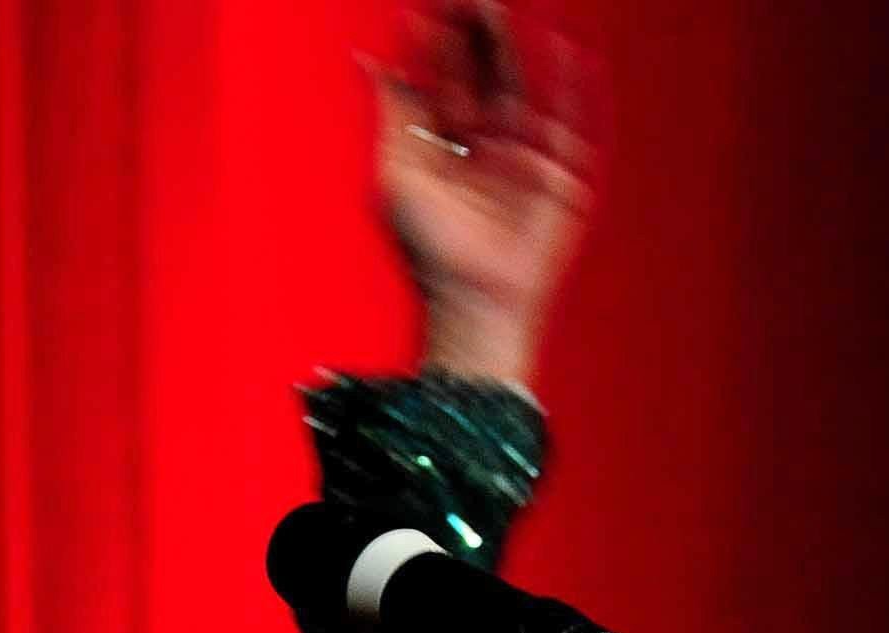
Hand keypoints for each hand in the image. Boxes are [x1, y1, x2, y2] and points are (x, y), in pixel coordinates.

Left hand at [365, 3, 597, 385]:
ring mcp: (521, 151)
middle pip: (481, 72)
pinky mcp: (557, 168)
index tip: (425, 10)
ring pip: (518, 84)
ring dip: (511, 45)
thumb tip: (368, 63)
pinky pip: (568, 117)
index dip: (435, 44)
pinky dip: (570, 84)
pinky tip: (565, 50)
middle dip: (474, 33)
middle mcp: (483, 141)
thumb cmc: (433, 251)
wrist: (476, 298)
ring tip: (499, 7)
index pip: (441, 78)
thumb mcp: (399, 177)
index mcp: (443, 143)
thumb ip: (393, 116)